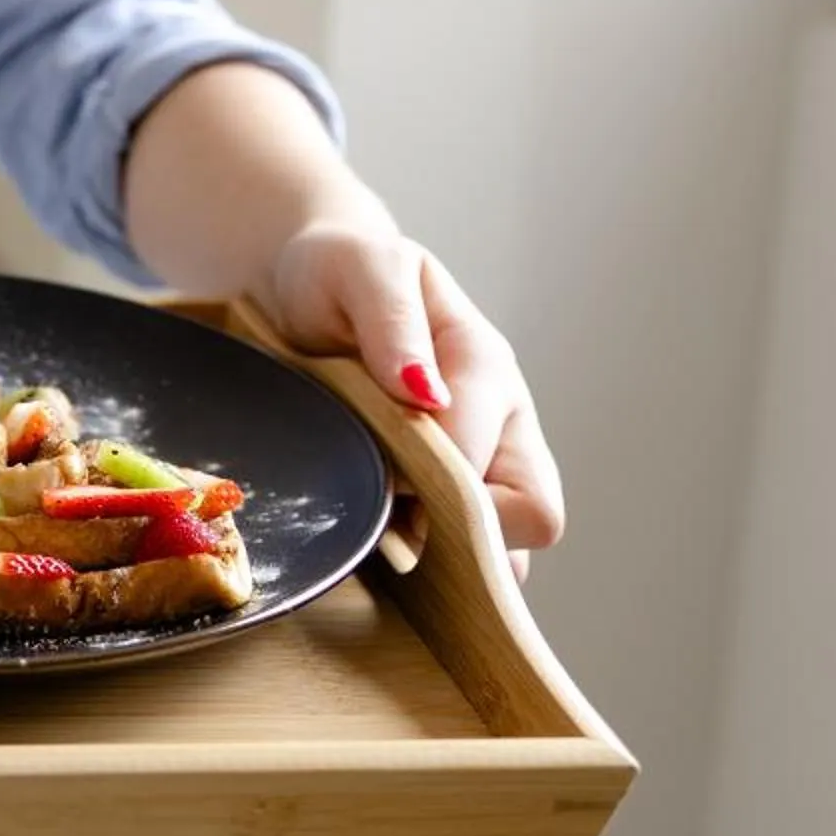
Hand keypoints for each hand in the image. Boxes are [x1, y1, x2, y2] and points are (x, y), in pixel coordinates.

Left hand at [258, 225, 566, 574]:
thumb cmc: (336, 270)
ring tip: (379, 536)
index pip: (493, 464)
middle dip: (467, 536)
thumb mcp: (361, 269)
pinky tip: (375, 546)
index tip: (376, 481)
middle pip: (533, 515)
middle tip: (387, 521)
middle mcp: (499, 422)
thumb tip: (425, 395)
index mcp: (484, 368)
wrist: (301, 282)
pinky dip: (430, 566)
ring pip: (507, 549)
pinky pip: (465, 555)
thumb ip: (394, 324)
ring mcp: (481, 462)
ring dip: (451, 561)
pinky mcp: (449, 491)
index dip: (437, 490)